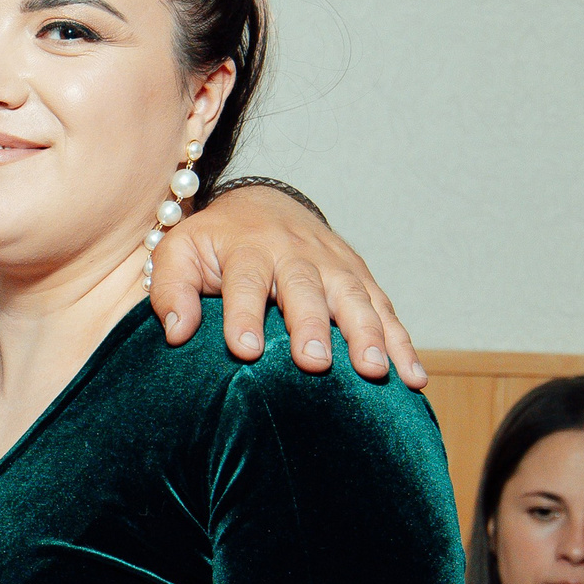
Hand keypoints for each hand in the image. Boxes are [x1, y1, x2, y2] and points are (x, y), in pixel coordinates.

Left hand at [148, 185, 425, 387]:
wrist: (261, 206)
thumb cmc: (214, 244)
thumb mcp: (178, 254)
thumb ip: (170, 289)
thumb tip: (176, 331)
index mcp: (247, 249)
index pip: (245, 281)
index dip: (244, 314)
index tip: (244, 350)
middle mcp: (295, 254)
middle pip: (305, 288)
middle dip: (312, 325)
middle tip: (315, 363)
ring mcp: (333, 265)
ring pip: (353, 297)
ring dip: (366, 334)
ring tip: (373, 371)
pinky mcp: (359, 278)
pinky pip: (384, 310)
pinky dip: (401, 342)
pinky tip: (413, 377)